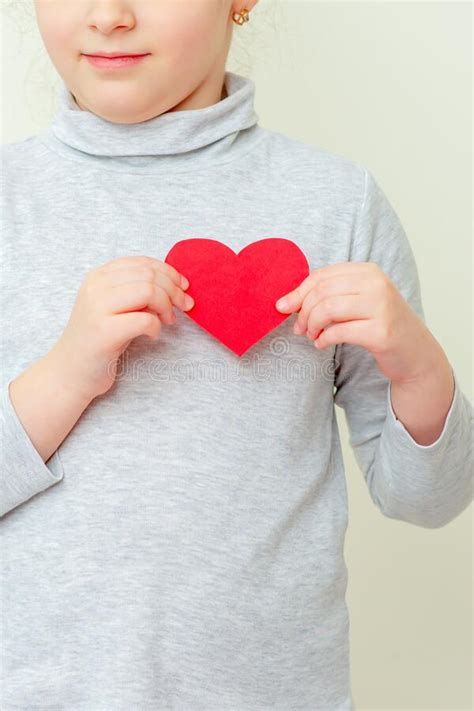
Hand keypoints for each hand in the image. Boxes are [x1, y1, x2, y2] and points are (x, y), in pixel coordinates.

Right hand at [50, 255, 193, 400]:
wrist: (70, 372)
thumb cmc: (99, 341)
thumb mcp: (114, 307)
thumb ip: (135, 291)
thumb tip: (174, 284)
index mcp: (98, 277)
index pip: (142, 263)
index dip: (169, 272)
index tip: (183, 287)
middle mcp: (95, 287)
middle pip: (149, 275)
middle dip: (174, 290)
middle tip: (184, 306)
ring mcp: (98, 308)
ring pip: (149, 291)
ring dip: (167, 306)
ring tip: (168, 320)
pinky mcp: (105, 331)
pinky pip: (145, 319)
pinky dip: (156, 327)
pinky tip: (152, 335)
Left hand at [275, 261, 441, 384]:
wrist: (415, 353)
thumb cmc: (380, 325)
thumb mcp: (358, 301)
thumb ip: (328, 295)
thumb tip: (285, 302)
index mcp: (369, 271)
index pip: (321, 276)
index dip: (298, 292)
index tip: (284, 308)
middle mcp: (377, 285)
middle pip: (321, 292)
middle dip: (303, 312)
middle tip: (299, 328)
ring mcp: (381, 308)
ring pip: (327, 309)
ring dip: (311, 325)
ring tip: (311, 335)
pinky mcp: (381, 332)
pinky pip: (338, 332)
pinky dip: (323, 339)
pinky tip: (322, 344)